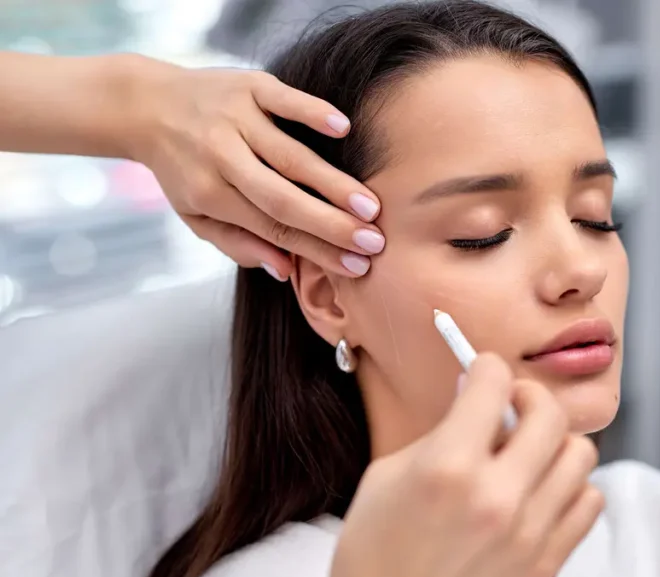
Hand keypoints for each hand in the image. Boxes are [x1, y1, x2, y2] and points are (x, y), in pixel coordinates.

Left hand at [126, 56, 382, 280]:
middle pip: (281, 198)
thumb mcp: (196, 215)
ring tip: (371, 206)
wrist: (146, 104)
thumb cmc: (183, 169)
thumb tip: (285, 269)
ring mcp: (235, 118)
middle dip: (330, 224)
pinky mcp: (247, 85)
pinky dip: (312, 113)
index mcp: (210, 194)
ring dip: (332, 182)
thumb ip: (239, 244)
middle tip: (374, 242)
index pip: (273, 230)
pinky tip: (345, 129)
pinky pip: (283, 99)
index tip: (357, 266)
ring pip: (289, 156)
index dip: (317, 250)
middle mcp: (220, 157)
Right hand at [296, 354, 603, 576]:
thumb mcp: (389, 471)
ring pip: (580, 453)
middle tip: (511, 406)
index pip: (494, 382)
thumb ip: (441, 427)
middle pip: (549, 412)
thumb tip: (476, 388)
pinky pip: (590, 501)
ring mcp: (527, 532)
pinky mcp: (546, 562)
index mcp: (447, 466)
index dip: (486, 368)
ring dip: (554, 442)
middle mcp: (495, 496)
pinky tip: (541, 491)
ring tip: (528, 453)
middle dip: (528, 396)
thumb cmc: (375, 549)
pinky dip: (571, 487)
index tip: (482, 373)